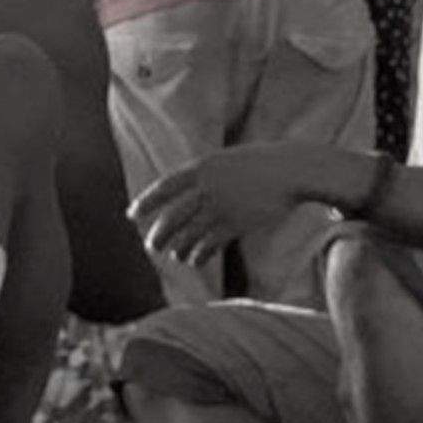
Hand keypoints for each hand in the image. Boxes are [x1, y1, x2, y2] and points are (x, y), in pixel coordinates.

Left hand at [130, 148, 356, 272]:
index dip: (146, 202)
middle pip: (173, 215)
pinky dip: (199, 254)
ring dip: (178, 247)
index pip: (165, 187)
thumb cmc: (260, 164)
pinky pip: (210, 243)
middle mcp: (207, 187)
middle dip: (159, 233)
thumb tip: (182, 192)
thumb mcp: (226, 162)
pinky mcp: (237, 223)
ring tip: (174, 255)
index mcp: (202, 166)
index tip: (131, 214)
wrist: (292, 170)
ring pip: (190, 233)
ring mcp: (222, 205)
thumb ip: (204, 176)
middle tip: (151, 245)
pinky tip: (194, 260)